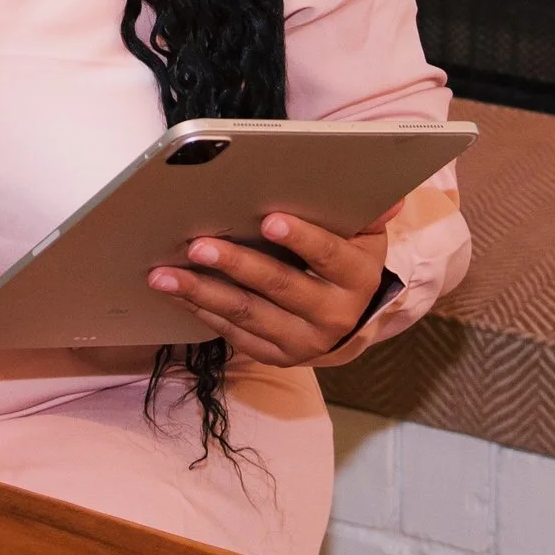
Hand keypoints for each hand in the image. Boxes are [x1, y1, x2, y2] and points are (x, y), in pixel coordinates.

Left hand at [149, 214, 390, 366]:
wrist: (352, 320)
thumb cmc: (348, 261)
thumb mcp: (364, 235)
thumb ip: (367, 212)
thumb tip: (389, 196)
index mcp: (357, 278)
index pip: (329, 255)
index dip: (301, 238)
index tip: (269, 219)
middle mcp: (334, 316)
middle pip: (280, 286)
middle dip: (236, 264)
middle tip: (198, 245)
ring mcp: (303, 342)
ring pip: (248, 314)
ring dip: (202, 292)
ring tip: (165, 273)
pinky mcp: (277, 358)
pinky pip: (235, 335)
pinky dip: (202, 311)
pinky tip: (176, 292)